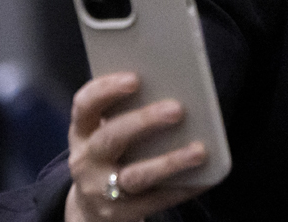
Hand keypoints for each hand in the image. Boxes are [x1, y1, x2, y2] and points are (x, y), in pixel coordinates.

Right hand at [65, 72, 208, 221]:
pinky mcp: (121, 213)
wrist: (91, 207)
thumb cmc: (111, 153)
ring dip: (170, 162)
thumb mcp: (106, 131)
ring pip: (135, 176)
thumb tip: (176, 86)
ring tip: (199, 150)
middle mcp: (86, 160)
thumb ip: (127, 111)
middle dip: (144, 122)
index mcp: (82, 131)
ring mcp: (101, 191)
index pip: (85, 105)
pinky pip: (155, 200)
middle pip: (111, 138)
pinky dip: (182, 187)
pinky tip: (205, 177)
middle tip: (177, 109)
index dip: (106, 90)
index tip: (135, 78)